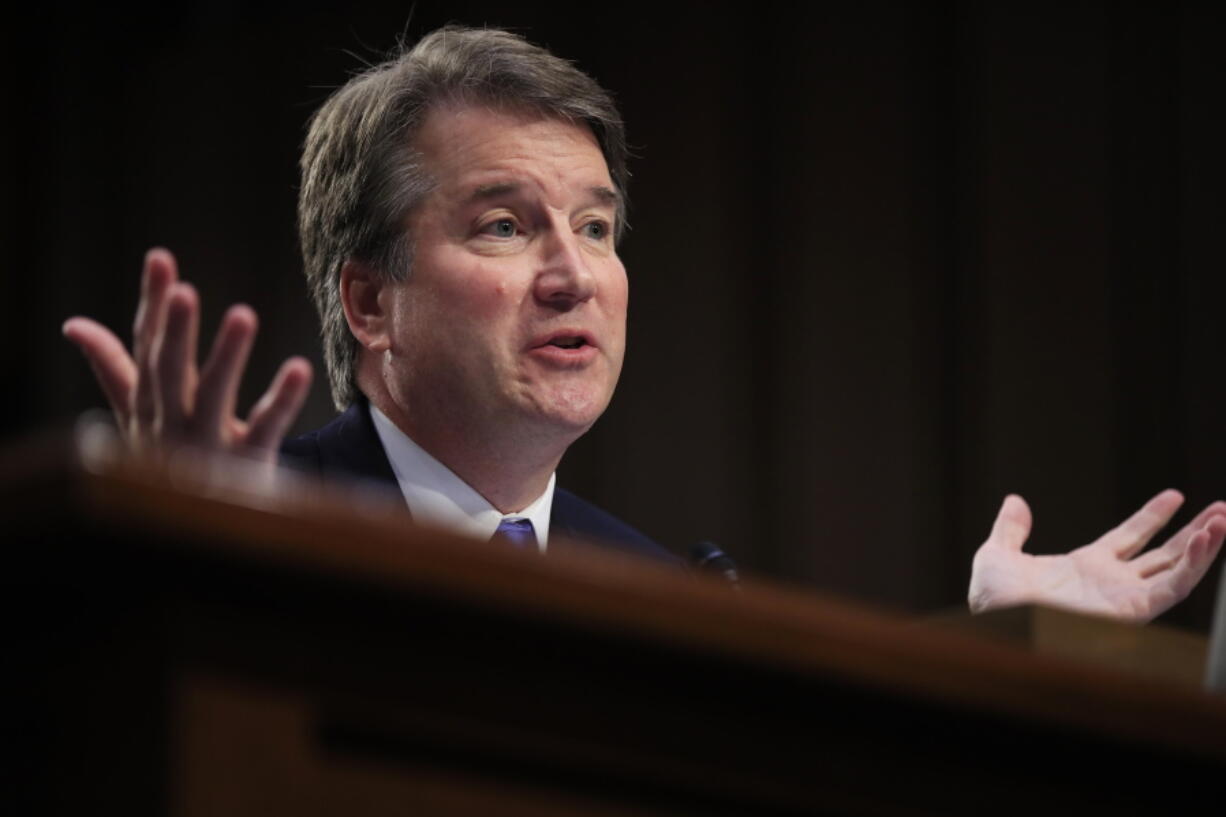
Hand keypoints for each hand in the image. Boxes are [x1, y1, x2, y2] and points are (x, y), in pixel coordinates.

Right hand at [62, 248, 311, 462]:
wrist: (199, 537)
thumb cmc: (172, 467)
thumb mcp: (141, 419)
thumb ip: (114, 370)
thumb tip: (74, 324)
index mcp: (150, 408)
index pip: (146, 348)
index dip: (153, 304)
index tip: (161, 258)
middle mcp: (171, 425)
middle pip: (169, 373)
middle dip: (172, 332)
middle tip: (183, 291)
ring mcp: (208, 448)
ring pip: (213, 399)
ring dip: (225, 357)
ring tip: (243, 314)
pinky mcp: (246, 468)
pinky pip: (265, 431)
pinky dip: (279, 400)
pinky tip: (298, 368)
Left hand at [969, 490, 1225, 621]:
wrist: (997, 621)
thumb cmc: (994, 601)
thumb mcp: (998, 554)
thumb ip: (1011, 529)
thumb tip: (1015, 501)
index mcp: (1085, 567)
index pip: (1129, 538)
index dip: (1152, 516)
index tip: (1175, 495)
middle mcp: (1111, 583)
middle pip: (1163, 553)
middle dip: (1194, 532)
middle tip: (1221, 509)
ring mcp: (1124, 597)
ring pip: (1177, 569)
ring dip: (1204, 545)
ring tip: (1224, 517)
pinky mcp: (1132, 611)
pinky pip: (1173, 587)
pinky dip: (1193, 565)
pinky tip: (1206, 538)